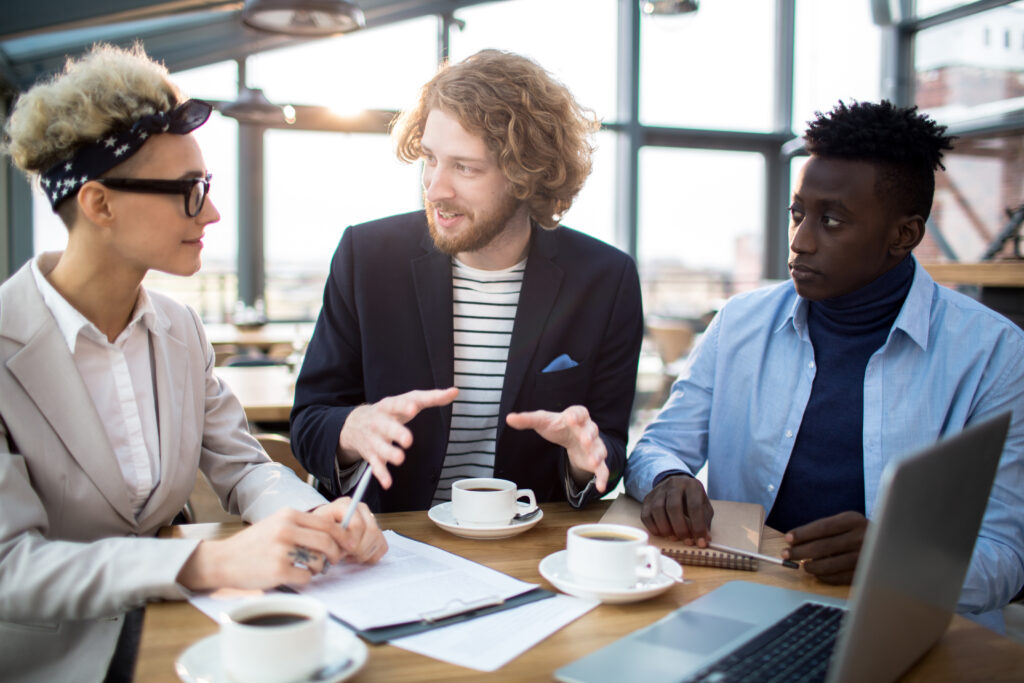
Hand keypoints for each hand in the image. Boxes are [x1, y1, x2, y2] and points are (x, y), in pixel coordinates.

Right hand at [177, 507, 361, 590]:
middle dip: (336, 554)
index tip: (348, 545)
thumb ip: (301, 526)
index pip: (327, 524)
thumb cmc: (253, 544)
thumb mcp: (276, 524)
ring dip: (318, 568)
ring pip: (318, 560)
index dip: (342, 536)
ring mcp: (281, 550)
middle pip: (327, 541)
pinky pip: (306, 577)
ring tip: (308, 568)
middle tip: (334, 561)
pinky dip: (305, 579)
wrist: (222, 560)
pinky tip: (294, 576)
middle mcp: (286, 530)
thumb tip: (334, 534)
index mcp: (288, 515)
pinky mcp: (278, 570)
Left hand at [311, 498, 387, 563]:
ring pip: (378, 539)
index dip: (352, 540)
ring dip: (364, 554)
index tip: (344, 549)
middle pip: (372, 531)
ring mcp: (371, 520)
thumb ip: (331, 537)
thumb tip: (348, 548)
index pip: (358, 524)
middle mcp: (362, 509)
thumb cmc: (321, 529)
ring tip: (349, 556)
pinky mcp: (378, 532)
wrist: (324, 530)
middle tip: (347, 556)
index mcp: (347, 505)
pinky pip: (382, 547)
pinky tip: (356, 556)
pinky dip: (371, 556)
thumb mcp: (319, 530)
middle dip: (360, 549)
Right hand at [339, 387, 458, 488]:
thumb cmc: (390, 411)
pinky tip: (387, 482)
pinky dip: (381, 474)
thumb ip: (432, 398)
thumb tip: (455, 391)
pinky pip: (375, 465)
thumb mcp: (408, 400)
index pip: (396, 404)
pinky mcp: (371, 454)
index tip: (413, 408)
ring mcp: (374, 439)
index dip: (404, 406)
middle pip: (386, 427)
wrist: (355, 423)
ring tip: (399, 458)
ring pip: (380, 447)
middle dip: (396, 432)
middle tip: (407, 439)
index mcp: (389, 406)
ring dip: (389, 453)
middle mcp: (379, 422)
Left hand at [506, 405, 608, 491]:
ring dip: (597, 455)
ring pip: (599, 449)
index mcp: (575, 416)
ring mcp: (594, 445)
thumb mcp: (543, 422)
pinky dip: (602, 478)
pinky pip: (602, 469)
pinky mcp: (596, 461)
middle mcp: (588, 430)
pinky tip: (600, 487)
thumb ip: (527, 420)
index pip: (579, 412)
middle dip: (589, 435)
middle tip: (585, 440)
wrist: (572, 435)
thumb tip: (509, 418)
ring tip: (593, 461)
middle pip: (592, 430)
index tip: (571, 418)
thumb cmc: (558, 426)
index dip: (576, 415)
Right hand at [640, 474, 712, 545]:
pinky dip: (653, 528)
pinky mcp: (647, 499)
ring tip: (673, 537)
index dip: (698, 526)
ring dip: (665, 528)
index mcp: (692, 485)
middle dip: (680, 528)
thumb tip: (703, 541)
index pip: (694, 506)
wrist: (676, 484)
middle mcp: (674, 485)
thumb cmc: (692, 499)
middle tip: (686, 541)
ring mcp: (659, 491)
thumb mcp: (704, 506)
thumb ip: (705, 522)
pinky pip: (646, 515)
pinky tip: (662, 533)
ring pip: (657, 510)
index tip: (700, 541)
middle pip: (673, 507)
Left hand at [782, 511, 867, 583]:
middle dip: (800, 551)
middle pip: (823, 546)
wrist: (889, 543)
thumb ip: (824, 529)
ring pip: (829, 565)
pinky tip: (817, 573)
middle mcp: (861, 537)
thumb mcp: (845, 523)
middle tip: (786, 554)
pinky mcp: (864, 573)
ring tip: (802, 565)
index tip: (788, 538)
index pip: (822, 527)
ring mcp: (864, 557)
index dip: (803, 534)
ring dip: (810, 566)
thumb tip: (794, 541)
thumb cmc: (858, 532)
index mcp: (853, 520)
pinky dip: (823, 576)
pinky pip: (838, 577)